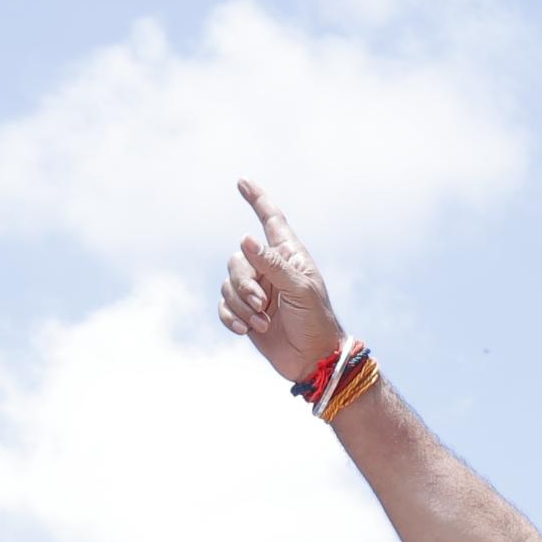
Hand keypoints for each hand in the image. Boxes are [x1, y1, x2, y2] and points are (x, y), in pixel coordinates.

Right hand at [217, 179, 350, 384]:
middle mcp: (269, 269)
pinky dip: (231, 318)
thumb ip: (272, 264)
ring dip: (241, 306)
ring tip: (262, 323)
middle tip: (261, 304)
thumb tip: (244, 239)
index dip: (257, 199)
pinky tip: (245, 331)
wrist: (314, 360)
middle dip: (244, 284)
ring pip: (228, 284)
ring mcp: (256, 291)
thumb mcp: (299, 289)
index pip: (271, 219)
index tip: (242, 181)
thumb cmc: (316, 321)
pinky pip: (224, 306)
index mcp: (288, 255)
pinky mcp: (245, 313)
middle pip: (237, 260)